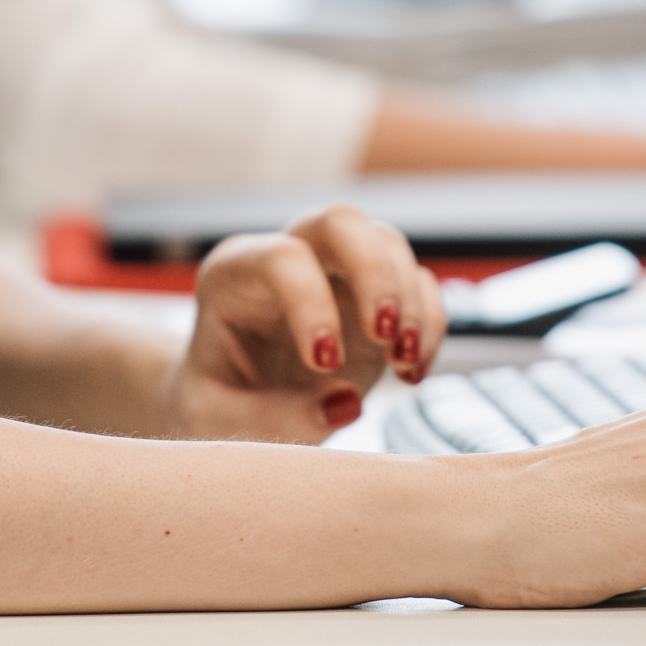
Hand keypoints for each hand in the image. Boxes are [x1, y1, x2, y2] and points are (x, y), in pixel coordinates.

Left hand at [164, 206, 446, 444]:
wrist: (233, 406)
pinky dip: (430, 325)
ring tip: (405, 364)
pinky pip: (418, 284)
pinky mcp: (374, 296)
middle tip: (387, 334)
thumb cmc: (215, 405)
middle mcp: (288, 258)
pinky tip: (412, 372)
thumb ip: (275, 418)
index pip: (281, 258)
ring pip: (388, 244)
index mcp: (234, 276)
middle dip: (376, 273)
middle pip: (342, 222)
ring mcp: (336, 271)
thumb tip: (347, 403)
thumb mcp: (221, 422)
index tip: (325, 363)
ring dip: (411, 303)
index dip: (311, 302)